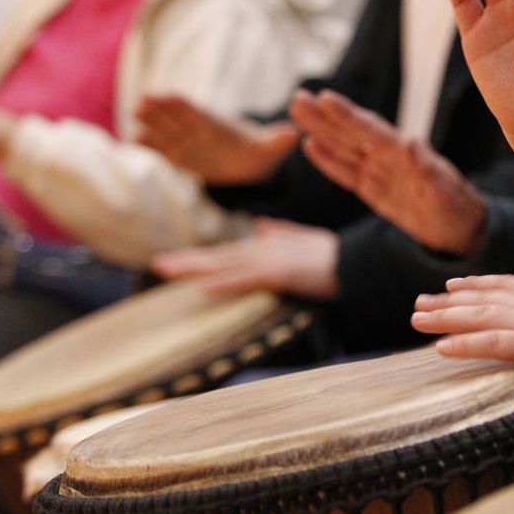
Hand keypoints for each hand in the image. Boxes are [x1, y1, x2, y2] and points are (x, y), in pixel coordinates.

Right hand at [136, 95, 300, 184]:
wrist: (250, 163)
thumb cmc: (260, 153)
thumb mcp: (271, 149)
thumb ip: (278, 141)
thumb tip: (293, 134)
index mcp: (220, 126)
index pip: (200, 114)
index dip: (186, 107)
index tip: (170, 97)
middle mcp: (200, 130)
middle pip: (178, 118)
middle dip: (162, 111)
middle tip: (142, 101)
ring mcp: (188, 142)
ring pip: (167, 131)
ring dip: (152, 124)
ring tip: (134, 116)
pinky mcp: (182, 156)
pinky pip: (164, 149)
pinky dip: (152, 145)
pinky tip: (135, 139)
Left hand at [152, 218, 338, 299]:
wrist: (357, 261)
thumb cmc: (334, 255)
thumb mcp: (304, 241)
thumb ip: (282, 233)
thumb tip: (262, 226)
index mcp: (267, 246)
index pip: (227, 253)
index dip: (201, 257)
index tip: (175, 261)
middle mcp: (263, 250)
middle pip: (219, 257)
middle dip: (187, 261)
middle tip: (156, 264)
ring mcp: (270, 260)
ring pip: (225, 265)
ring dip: (195, 268)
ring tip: (166, 270)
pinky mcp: (280, 273)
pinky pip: (246, 280)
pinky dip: (224, 283)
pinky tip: (203, 287)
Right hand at [291, 89, 486, 254]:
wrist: (460, 229)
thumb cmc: (457, 207)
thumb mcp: (445, 191)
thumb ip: (426, 169)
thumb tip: (408, 142)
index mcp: (405, 153)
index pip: (371, 131)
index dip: (349, 116)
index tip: (326, 98)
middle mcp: (389, 157)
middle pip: (351, 133)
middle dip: (324, 116)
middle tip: (298, 96)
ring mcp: (379, 172)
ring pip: (344, 148)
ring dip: (320, 130)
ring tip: (297, 110)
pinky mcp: (373, 189)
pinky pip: (346, 173)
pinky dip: (328, 160)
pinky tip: (310, 145)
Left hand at [411, 274, 513, 401]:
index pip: (508, 286)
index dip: (477, 284)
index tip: (452, 284)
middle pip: (485, 298)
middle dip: (448, 301)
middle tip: (418, 303)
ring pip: (481, 316)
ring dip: (445, 318)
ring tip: (416, 320)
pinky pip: (494, 342)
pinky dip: (464, 343)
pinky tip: (440, 348)